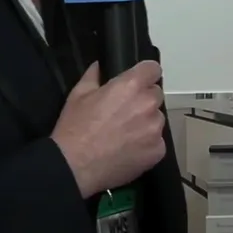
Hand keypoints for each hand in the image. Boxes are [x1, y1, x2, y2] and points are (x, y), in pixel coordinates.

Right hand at [50, 61, 166, 198]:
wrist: (74, 167)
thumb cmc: (74, 128)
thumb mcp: (78, 95)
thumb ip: (94, 75)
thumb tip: (100, 65)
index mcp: (131, 86)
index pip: (153, 69)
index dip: (145, 74)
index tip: (138, 82)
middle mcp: (148, 104)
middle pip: (155, 95)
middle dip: (143, 100)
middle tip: (125, 112)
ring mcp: (155, 129)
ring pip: (157, 119)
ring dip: (146, 122)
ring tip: (125, 134)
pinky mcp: (158, 150)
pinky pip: (157, 142)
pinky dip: (147, 144)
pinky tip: (129, 150)